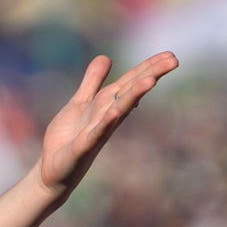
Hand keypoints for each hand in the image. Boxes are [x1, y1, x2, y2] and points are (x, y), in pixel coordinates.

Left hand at [39, 51, 177, 194]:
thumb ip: (92, 81)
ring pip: (118, 111)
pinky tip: (114, 111)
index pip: (130, 82)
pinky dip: (105, 123)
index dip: (148, 68)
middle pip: (130, 93)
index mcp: (106, 105)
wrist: (52, 171)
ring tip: (151, 80)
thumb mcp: (80, 103)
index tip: (171, 54)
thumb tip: (106, 57)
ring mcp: (97, 133)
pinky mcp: (82, 148)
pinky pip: (96, 134)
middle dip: (150, 76)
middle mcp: (107, 118)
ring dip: (134, 96)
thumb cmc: (68, 138)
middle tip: (174, 60)